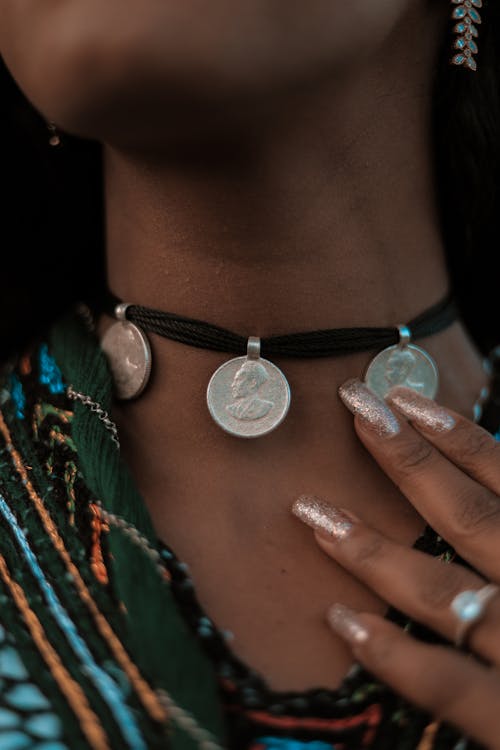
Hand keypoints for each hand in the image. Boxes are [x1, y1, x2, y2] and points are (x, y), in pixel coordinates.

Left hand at [292, 379, 499, 748]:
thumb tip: (489, 479)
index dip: (454, 435)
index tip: (402, 400)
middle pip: (466, 516)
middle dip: (406, 460)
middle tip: (352, 409)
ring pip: (438, 591)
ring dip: (371, 548)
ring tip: (313, 510)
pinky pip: (445, 685)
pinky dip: (392, 654)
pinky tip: (341, 620)